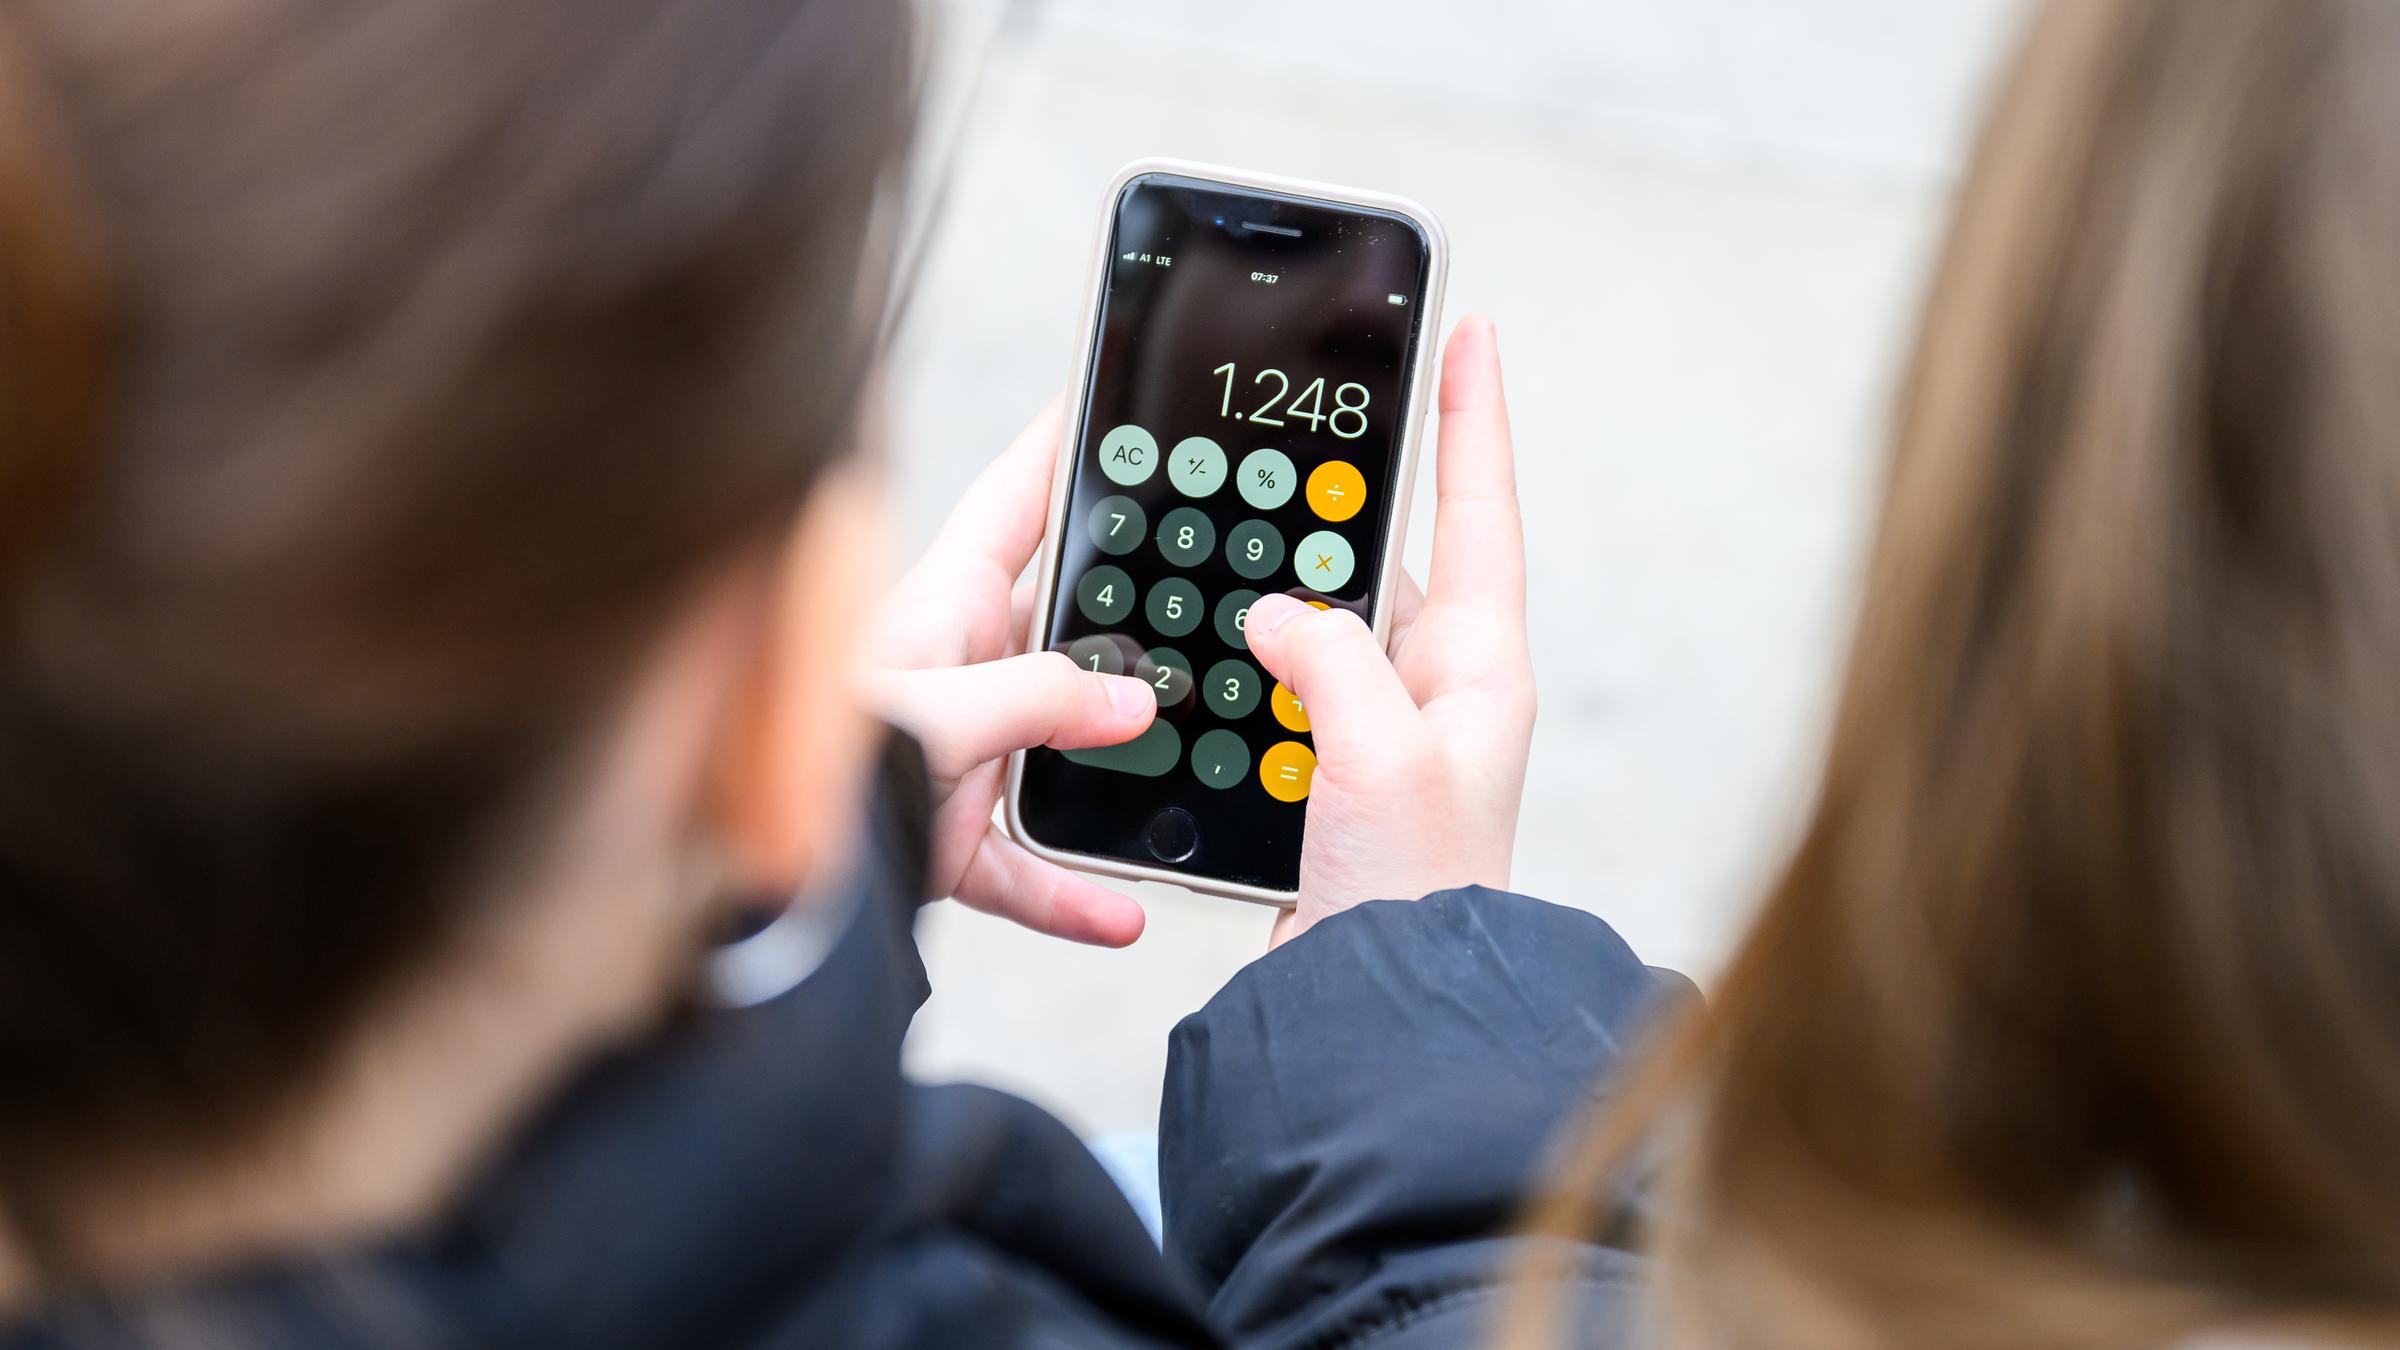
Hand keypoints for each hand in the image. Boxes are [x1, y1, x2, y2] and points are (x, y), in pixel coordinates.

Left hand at [863, 395, 1153, 946]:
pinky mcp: (947, 830)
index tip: (1106, 400)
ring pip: (1056, 749)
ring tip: (1180, 778)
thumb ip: (1041, 698)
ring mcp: (957, 746)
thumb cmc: (813, 765)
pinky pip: (1026, 859)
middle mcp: (958, 665)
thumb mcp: (941, 713)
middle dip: (1129, 633)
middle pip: (1064, 630)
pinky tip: (1119, 914)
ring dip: (1113, 776)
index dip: (1060, 443)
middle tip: (1202, 607)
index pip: (1019, 500)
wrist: (753, 877)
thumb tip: (1132, 699)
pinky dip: (1070, 889)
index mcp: (947, 605)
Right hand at [1244, 316, 1533, 945]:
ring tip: (1240, 528)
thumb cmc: (1411, 891)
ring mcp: (1384, 730)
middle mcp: (1439, 689)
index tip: (1470, 334)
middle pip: (1392, 553)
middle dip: (1348, 492)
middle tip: (1303, 421)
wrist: (1379, 1009)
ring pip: (1328, 618)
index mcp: (1479, 667)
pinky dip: (1253, 660)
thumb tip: (1282, 613)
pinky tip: (1215, 642)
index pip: (1479, 512)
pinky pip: (1288, 683)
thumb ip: (1333, 658)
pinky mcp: (1331, 770)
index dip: (1474, 419)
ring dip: (1285, 585)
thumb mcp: (1380, 753)